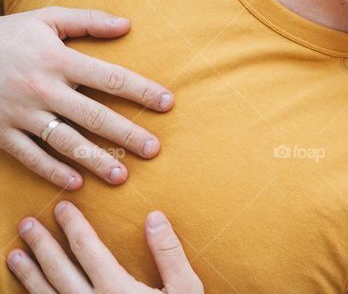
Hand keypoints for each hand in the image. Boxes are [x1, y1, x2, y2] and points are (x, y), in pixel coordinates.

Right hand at [0, 7, 173, 188]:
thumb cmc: (7, 35)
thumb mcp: (46, 19)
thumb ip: (88, 21)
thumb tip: (127, 25)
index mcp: (58, 60)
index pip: (110, 77)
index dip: (141, 90)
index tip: (167, 103)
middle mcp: (42, 89)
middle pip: (93, 115)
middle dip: (126, 134)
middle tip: (154, 149)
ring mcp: (21, 114)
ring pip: (64, 141)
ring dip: (94, 160)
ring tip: (121, 176)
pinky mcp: (1, 132)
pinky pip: (29, 156)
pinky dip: (52, 171)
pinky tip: (76, 184)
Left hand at [6, 201, 202, 292]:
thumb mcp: (185, 289)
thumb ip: (169, 253)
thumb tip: (154, 217)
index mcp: (116, 290)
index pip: (86, 249)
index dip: (73, 225)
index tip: (63, 207)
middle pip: (58, 270)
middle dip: (41, 244)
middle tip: (27, 224)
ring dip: (28, 274)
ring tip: (15, 255)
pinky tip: (30, 292)